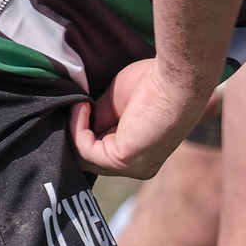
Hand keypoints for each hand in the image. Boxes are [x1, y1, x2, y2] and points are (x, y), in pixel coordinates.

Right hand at [69, 57, 210, 179]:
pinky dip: (77, 129)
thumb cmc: (154, 83)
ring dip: (74, 129)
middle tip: (70, 107)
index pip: (103, 153)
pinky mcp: (123, 160)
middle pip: (91, 160)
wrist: (175, 78)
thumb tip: (80, 124)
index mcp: (141, 154)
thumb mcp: (116, 103)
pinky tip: (82, 107)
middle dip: (76, 133)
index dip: (84, 132)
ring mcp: (132, 167)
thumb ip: (99, 119)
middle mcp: (138, 166)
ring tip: (78, 103)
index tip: (75, 109)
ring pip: (84, 158)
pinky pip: (85, 151)